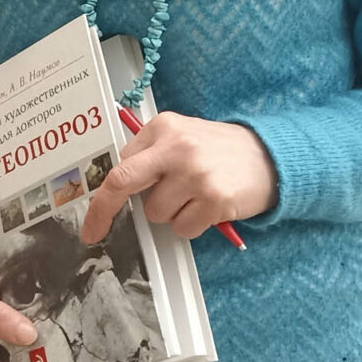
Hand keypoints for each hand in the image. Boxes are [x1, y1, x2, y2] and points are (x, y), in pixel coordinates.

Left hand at [80, 113, 275, 243]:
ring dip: (171, 213)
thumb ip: (150, 154)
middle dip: (103, 212)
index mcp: (163, 128)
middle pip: (123, 183)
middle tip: (94, 233)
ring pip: (156, 213)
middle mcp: (177, 147)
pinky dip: (192, 225)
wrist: (269, 157)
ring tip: (194, 196)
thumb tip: (116, 186)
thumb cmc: (218, 150)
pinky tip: (208, 207)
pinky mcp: (214, 199)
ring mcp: (196, 174)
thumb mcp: (182, 136)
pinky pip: (182, 228)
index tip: (91, 220)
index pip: (120, 165)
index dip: (102, 197)